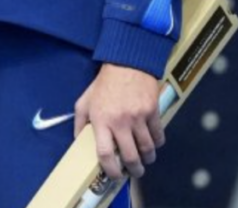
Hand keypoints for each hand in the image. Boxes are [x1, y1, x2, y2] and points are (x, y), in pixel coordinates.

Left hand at [74, 63, 163, 180]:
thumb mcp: (84, 101)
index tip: (115, 175)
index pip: (105, 154)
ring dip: (148, 158)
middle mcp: (120, 121)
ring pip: (148, 150)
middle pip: (131, 157)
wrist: (126, 63)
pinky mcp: (153, 112)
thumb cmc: (104, 84)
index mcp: (101, 120)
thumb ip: (80, 122)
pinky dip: (157, 143)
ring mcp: (138, 117)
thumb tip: (78, 142)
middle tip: (135, 171)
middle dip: (135, 170)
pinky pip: (159, 136)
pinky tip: (152, 141)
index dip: (111, 170)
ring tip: (145, 158)